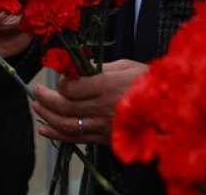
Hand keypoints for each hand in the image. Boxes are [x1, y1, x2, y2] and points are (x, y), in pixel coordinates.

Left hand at [33, 59, 147, 144]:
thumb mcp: (126, 65)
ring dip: (47, 117)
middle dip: (46, 99)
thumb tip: (78, 68)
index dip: (60, 83)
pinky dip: (58, 134)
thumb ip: (100, 67)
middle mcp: (101, 107)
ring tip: (36, 108)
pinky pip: (77, 139)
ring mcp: (103, 125)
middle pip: (64, 106)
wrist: (169, 108)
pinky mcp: (105, 139)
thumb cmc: (149, 82)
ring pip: (67, 125)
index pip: (71, 88)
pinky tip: (45, 129)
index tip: (60, 78)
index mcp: (106, 85)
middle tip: (36, 92)